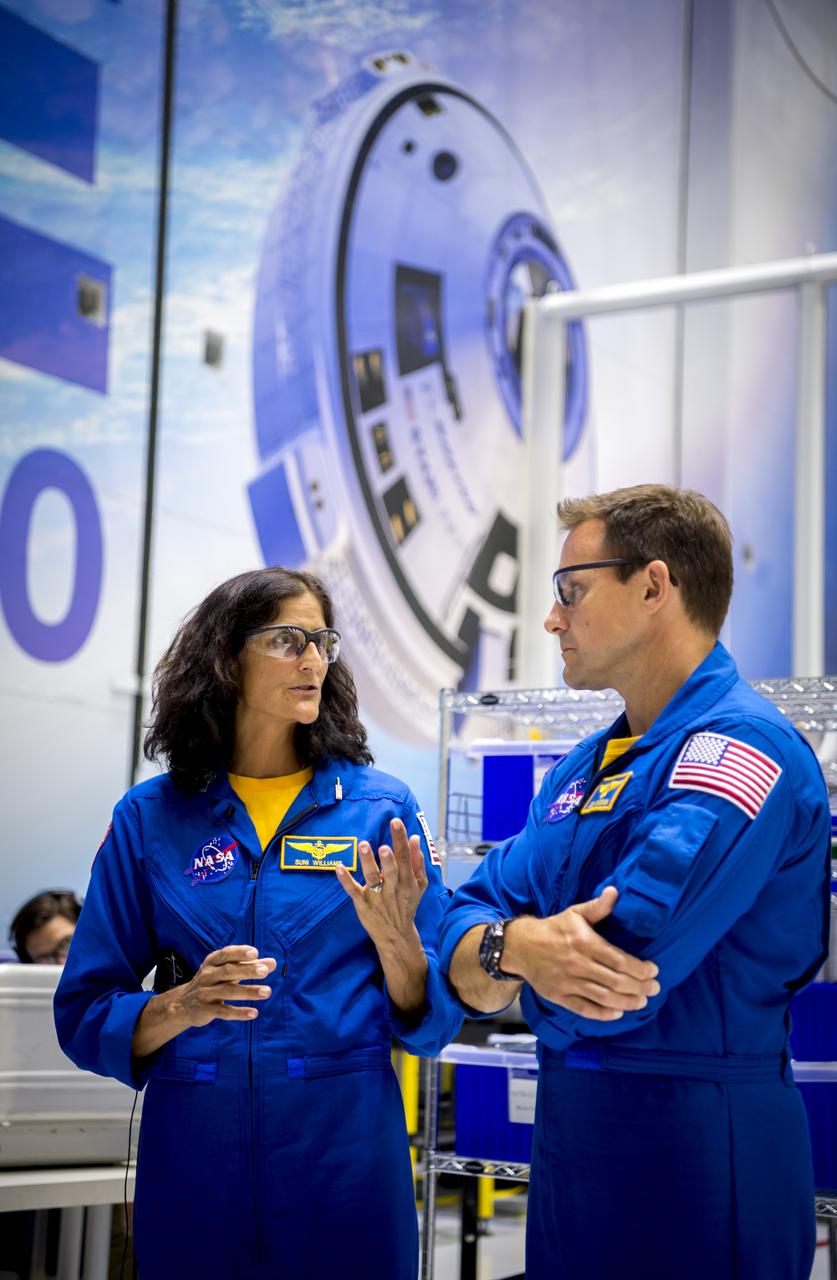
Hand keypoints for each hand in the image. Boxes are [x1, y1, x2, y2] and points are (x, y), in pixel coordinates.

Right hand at [173, 945, 276, 1025]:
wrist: (183, 1005)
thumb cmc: (212, 982)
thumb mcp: (227, 971)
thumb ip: (250, 966)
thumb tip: (273, 963)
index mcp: (212, 962)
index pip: (226, 954)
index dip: (240, 953)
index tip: (255, 953)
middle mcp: (207, 975)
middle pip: (228, 971)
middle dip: (247, 970)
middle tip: (265, 971)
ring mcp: (205, 993)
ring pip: (228, 991)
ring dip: (248, 991)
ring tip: (267, 992)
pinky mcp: (206, 1010)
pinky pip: (223, 1012)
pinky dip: (239, 1013)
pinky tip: (254, 1013)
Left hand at [335, 819, 428, 948]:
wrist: (396, 935)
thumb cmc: (407, 904)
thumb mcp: (419, 885)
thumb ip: (417, 861)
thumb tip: (414, 838)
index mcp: (408, 882)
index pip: (405, 858)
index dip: (401, 840)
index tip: (396, 823)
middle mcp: (393, 889)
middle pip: (391, 870)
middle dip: (388, 859)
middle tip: (384, 847)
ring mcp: (377, 897)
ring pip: (372, 878)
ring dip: (368, 863)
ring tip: (363, 846)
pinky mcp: (363, 903)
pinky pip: (353, 891)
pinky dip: (346, 880)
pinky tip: (339, 868)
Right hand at [503, 887, 660, 1019]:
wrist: (520, 946)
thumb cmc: (553, 929)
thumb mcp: (575, 913)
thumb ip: (597, 907)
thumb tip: (615, 892)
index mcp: (583, 942)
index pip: (619, 959)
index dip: (639, 968)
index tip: (653, 970)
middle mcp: (577, 964)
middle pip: (616, 981)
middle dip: (640, 986)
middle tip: (654, 988)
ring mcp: (568, 982)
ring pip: (604, 997)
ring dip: (628, 1002)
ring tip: (643, 1001)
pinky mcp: (559, 997)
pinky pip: (584, 1009)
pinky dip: (603, 1014)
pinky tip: (618, 1013)